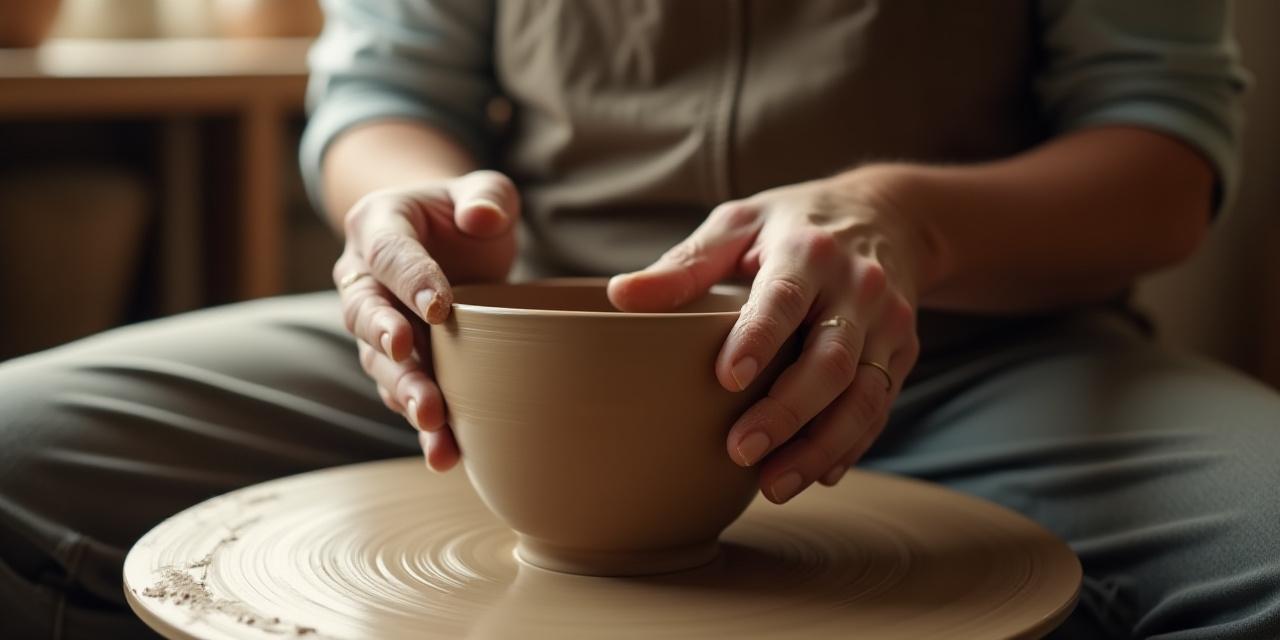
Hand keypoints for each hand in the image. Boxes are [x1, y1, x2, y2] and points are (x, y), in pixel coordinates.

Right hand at [333, 170, 519, 471]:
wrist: (456, 245)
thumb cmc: (470, 214)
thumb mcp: (485, 193)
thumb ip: (488, 196)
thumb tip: (483, 218)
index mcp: (378, 226)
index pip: (389, 253)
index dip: (411, 279)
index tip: (440, 307)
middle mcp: (364, 277)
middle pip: (366, 312)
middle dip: (386, 339)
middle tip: (408, 357)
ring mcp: (377, 323)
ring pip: (380, 363)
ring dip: (404, 392)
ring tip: (432, 420)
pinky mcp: (398, 361)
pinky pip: (402, 392)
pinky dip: (421, 423)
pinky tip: (446, 452)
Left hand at [608, 172, 923, 502]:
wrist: (890, 214)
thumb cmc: (793, 224)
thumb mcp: (739, 224)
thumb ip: (685, 264)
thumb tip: (620, 296)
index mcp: (808, 251)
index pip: (786, 298)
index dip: (759, 337)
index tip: (727, 379)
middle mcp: (857, 287)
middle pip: (830, 360)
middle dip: (787, 412)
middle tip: (739, 451)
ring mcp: (887, 324)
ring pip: (863, 396)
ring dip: (821, 447)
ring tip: (774, 485)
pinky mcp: (901, 354)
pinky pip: (880, 407)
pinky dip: (851, 446)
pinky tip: (816, 474)